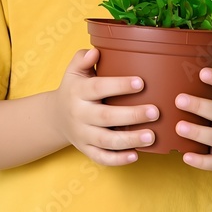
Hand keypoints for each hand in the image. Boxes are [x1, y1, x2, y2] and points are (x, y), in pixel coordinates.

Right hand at [46, 48, 158, 166]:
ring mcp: (82, 134)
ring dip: (129, 140)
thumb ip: (83, 59)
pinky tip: (136, 155)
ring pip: (105, 141)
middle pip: (105, 117)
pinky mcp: (86, 150)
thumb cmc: (74, 88)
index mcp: (77, 92)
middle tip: (155, 112)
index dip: (119, 86)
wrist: (56, 116)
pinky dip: (118, 160)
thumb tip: (95, 52)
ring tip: (151, 136)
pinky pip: (102, 158)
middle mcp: (78, 114)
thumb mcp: (74, 71)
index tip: (141, 83)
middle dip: (131, 115)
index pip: (98, 88)